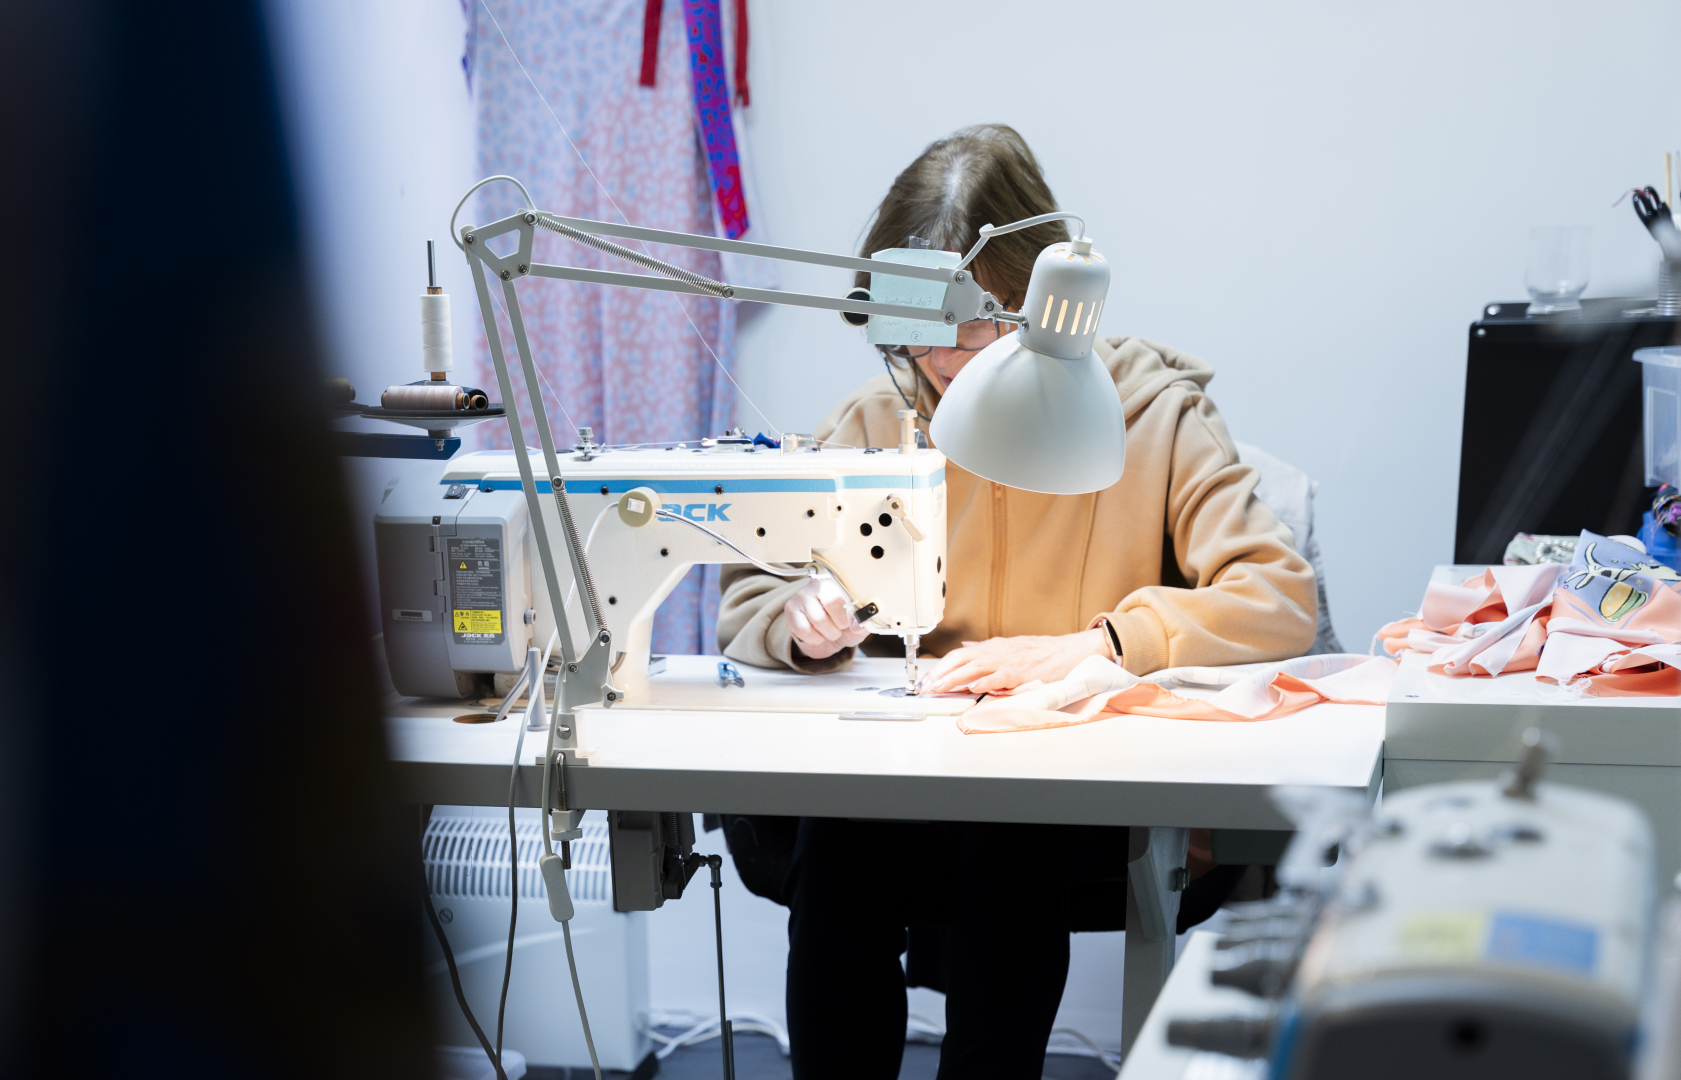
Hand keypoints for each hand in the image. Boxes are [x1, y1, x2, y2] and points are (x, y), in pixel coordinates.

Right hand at [784, 576, 869, 659]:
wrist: (826, 639)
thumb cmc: (842, 626)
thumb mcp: (857, 625)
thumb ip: (863, 623)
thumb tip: (858, 625)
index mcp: (839, 582)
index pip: (847, 592)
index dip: (850, 614)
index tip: (852, 624)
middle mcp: (818, 584)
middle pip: (831, 602)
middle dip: (839, 624)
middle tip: (840, 628)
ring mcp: (802, 595)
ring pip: (818, 619)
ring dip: (828, 633)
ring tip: (829, 631)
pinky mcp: (790, 609)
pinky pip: (804, 629)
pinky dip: (814, 638)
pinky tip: (816, 634)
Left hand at [920, 630, 1109, 694]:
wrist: (1067, 651)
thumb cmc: (1040, 652)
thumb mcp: (1008, 645)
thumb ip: (984, 649)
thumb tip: (964, 648)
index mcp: (992, 647)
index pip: (958, 655)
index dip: (940, 667)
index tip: (926, 679)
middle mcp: (996, 652)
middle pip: (961, 661)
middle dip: (940, 674)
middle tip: (925, 687)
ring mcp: (1007, 662)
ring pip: (974, 668)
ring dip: (954, 679)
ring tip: (939, 688)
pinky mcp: (1020, 673)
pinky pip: (999, 677)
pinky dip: (985, 681)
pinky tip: (972, 687)